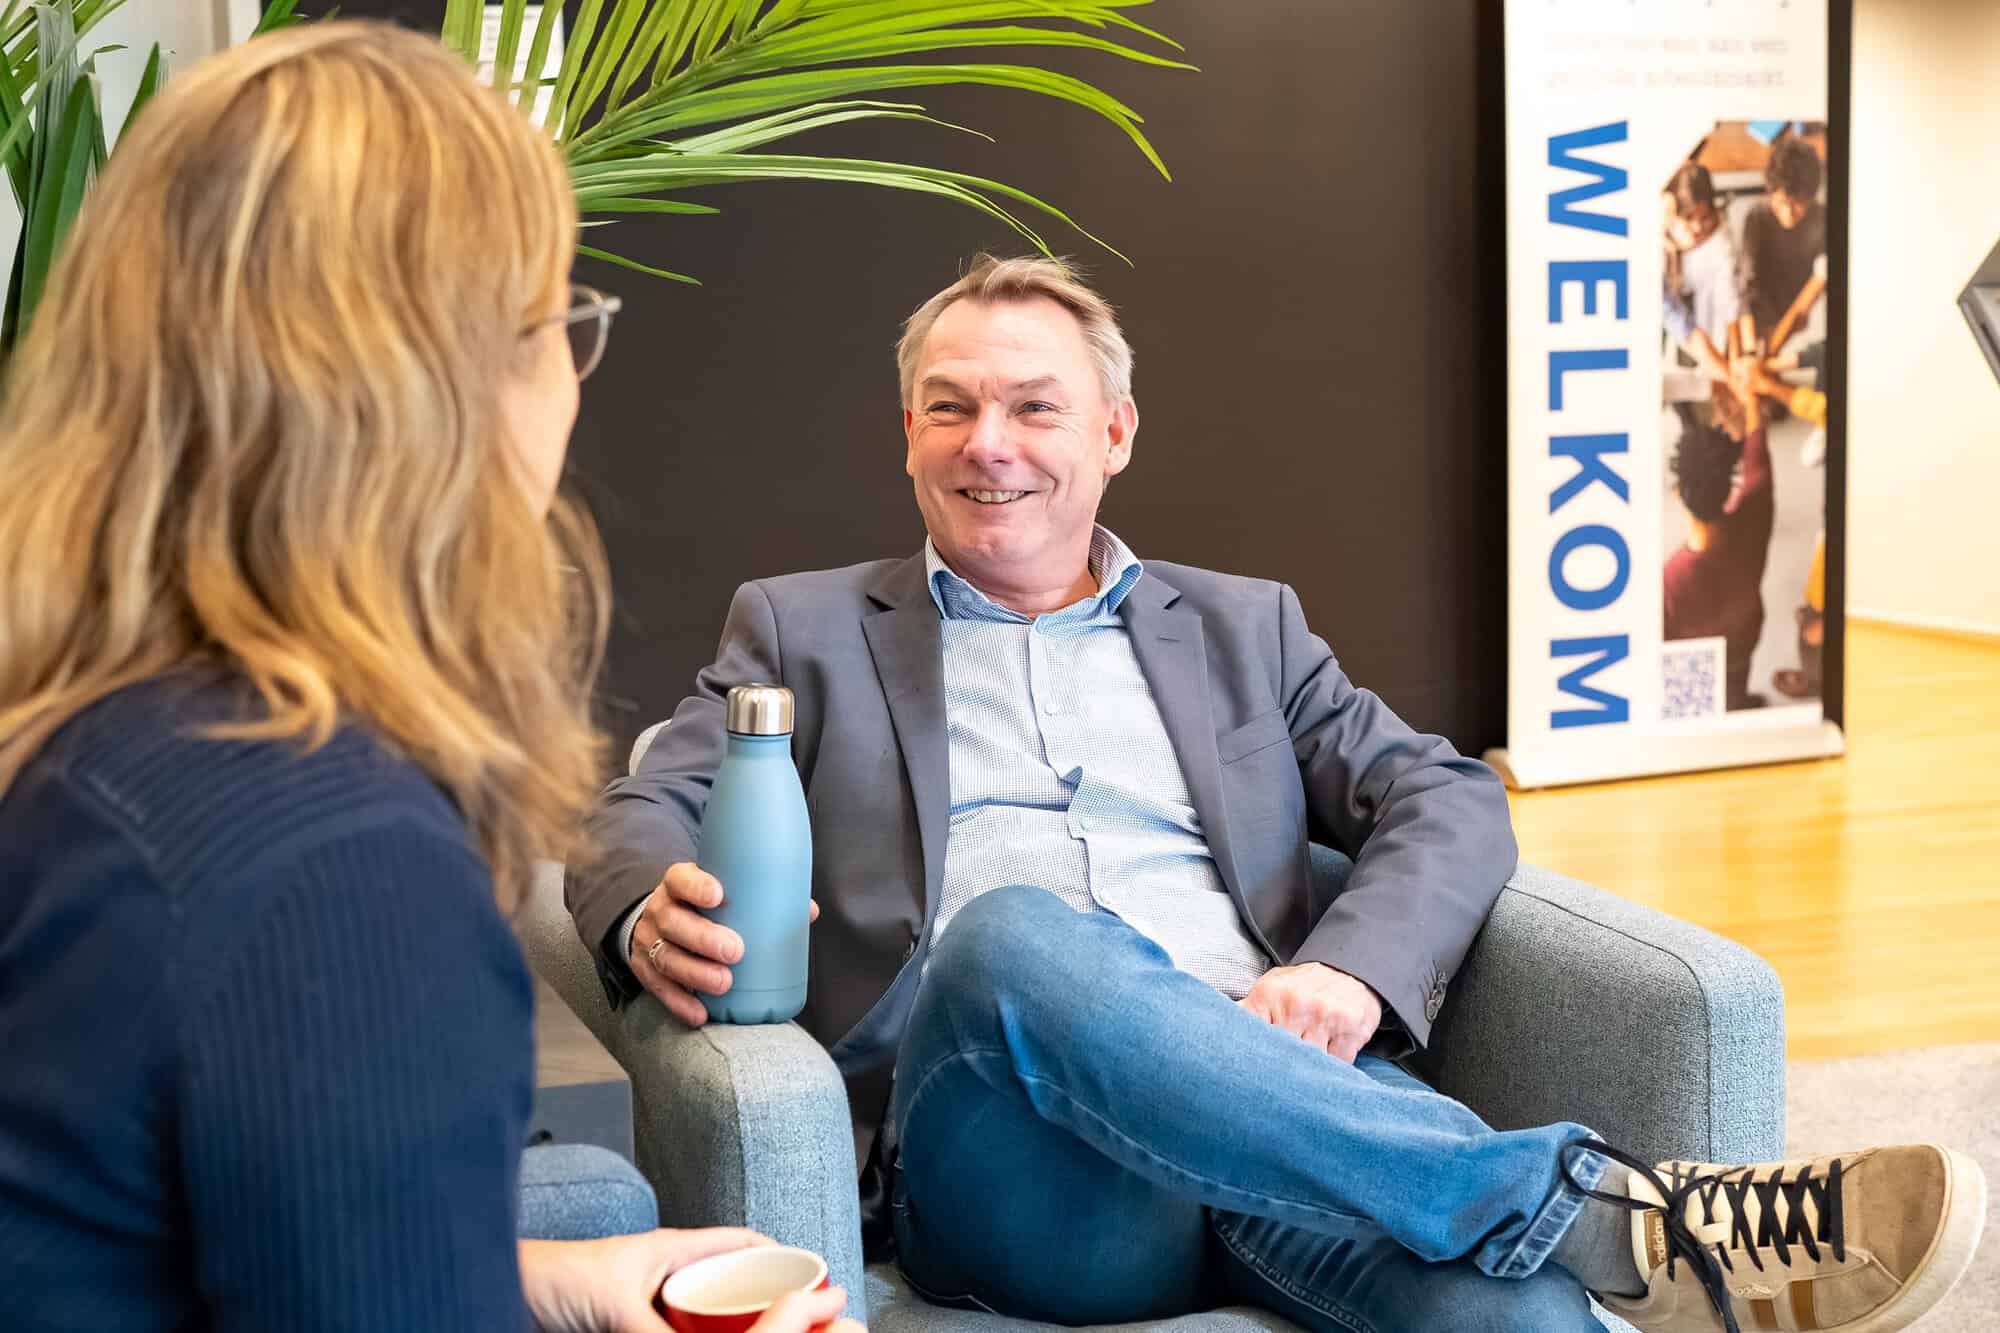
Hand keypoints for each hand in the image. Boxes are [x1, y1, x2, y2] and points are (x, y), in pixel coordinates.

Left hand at [522, 1228, 860, 1332]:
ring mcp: (652, 1306)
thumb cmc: (551, 1277)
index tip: (814, 1282)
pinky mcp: (633, 1331)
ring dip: (734, 1331)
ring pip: (709, 1319)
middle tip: (798, 1326)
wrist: (501, 1291)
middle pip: (734, 1286)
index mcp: (675, 1250)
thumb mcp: (616, 1306)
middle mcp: (669, 1277)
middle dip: (767, 1304)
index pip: (744, 1244)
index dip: (783, 1257)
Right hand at [629, 863, 818, 1027]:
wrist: (658, 922)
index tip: (719, 896)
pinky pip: (658, 987)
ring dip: (695, 973)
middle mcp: (660, 910)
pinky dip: (680, 1003)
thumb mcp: (723, 893)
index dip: (696, 886)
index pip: (681, 878)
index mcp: (679, 884)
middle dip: (703, 938)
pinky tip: (700, 1013)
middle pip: (673, 922)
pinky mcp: (642, 969)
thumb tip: (808, 910)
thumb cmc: (703, 907)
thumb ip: (760, 899)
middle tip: (735, 952)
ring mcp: (648, 940)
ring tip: (724, 984)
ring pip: (665, 957)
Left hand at [1239, 963, 1383, 1063]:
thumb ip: (1248, 1010)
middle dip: (1279, 1065)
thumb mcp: (1272, 988)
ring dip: (1307, 1068)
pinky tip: (1330, 1050)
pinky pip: (1336, 1064)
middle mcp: (1296, 1004)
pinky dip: (1332, 1065)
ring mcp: (1325, 1018)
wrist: (1352, 971)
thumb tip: (1215, 1030)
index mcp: (1270, 995)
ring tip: (1306, 1060)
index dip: (1250, 1056)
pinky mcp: (1351, 1031)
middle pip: (1278, 1054)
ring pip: (1307, 1063)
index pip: (1250, 1034)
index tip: (1249, 1071)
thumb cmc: (1306, 987)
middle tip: (1280, 1071)